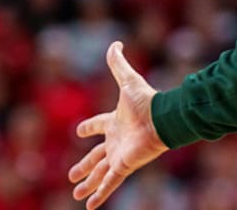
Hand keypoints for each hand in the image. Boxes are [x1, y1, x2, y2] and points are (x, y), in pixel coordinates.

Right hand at [68, 41, 168, 208]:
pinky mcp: (124, 166)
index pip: (99, 126)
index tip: (80, 131)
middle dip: (84, 166)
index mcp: (115, 121)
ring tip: (77, 193)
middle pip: (96, 156)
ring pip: (99, 172)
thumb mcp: (127, 81)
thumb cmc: (147, 101)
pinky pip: (109, 183)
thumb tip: (115, 42)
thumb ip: (118, 63)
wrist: (163, 118)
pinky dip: (100, 194)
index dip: (90, 127)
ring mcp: (120, 155)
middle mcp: (117, 140)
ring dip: (88, 183)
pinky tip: (90, 206)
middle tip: (72, 175)